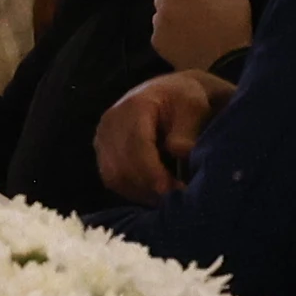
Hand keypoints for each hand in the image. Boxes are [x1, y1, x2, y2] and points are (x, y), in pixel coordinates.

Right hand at [93, 67, 230, 201]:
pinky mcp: (101, 151)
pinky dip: (133, 190)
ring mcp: (102, 137)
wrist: (169, 94)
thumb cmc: (184, 102)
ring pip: (114, 176)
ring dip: (140, 192)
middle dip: (149, 187)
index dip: (153, 173)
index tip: (175, 191)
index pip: (136, 146)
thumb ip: (187, 130)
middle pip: (121, 165)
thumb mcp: (194, 108)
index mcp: (133, 107)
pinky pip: (111, 178)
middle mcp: (110, 122)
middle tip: (175, 201)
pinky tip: (153, 193)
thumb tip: (179, 153)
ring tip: (166, 200)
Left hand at [149, 0, 255, 73]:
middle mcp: (165, 6)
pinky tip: (186, 43)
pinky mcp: (157, 44)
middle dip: (173, 0)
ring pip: (160, 16)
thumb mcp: (238, 1)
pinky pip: (160, 34)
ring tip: (191, 29)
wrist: (223, 67)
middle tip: (192, 9)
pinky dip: (169, 35)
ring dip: (171, 18)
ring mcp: (159, 26)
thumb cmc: (232, 30)